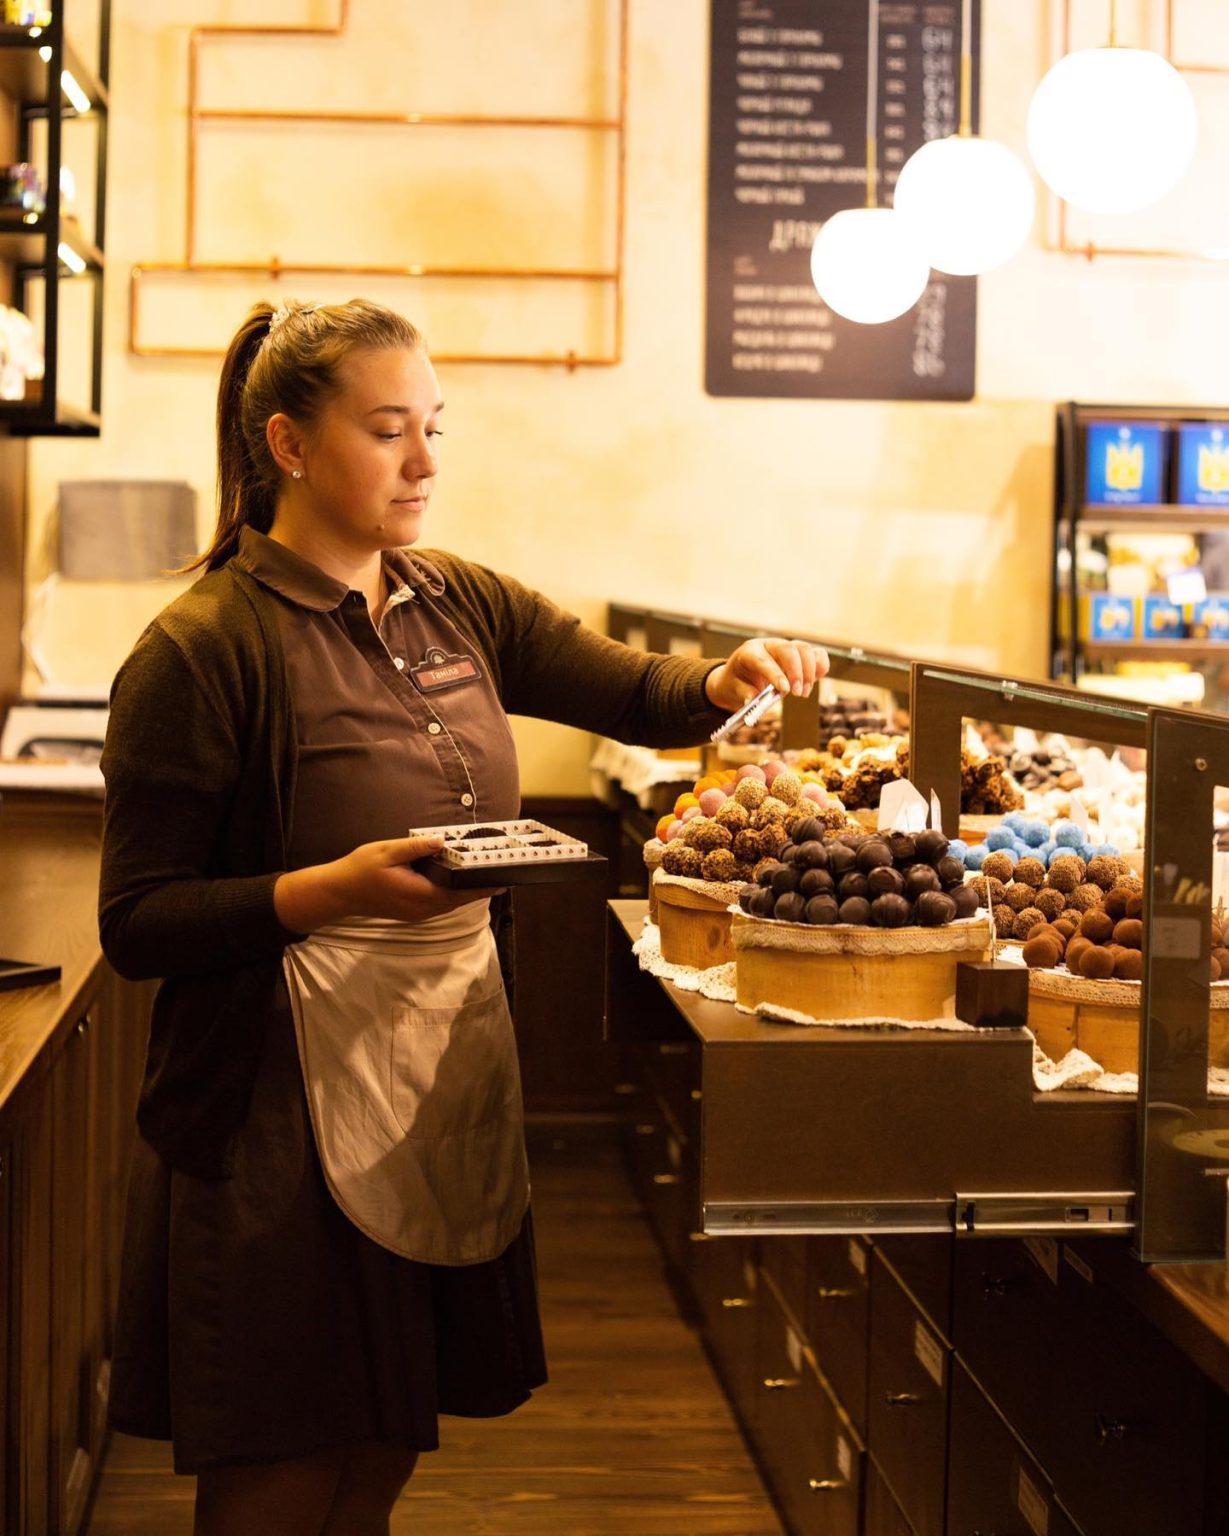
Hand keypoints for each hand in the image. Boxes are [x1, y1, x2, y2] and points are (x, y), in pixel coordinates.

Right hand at [274, 834, 504, 932]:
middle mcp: (423, 909)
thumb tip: (441, 840)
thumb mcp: (387, 851)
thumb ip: (416, 847)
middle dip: (481, 888)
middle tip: (503, 874)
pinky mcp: (414, 911)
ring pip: (451, 903)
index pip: (459, 892)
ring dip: (468, 891)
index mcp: (420, 894)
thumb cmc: (360, 870)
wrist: (338, 893)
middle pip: (460, 900)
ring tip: (488, 876)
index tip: (503, 879)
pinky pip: (441, 903)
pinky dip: (454, 893)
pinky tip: (460, 881)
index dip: (482, 886)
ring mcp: (418, 913)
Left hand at [704, 637, 828, 711]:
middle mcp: (769, 645)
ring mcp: (786, 647)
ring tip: (803, 693)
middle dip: (796, 672)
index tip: (785, 689)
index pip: (764, 660)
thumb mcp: (732, 690)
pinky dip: (821, 664)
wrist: (740, 677)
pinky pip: (816, 653)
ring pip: (804, 649)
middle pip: (788, 649)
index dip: (776, 674)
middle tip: (797, 694)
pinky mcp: (799, 654)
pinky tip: (817, 678)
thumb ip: (743, 693)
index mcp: (749, 652)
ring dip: (809, 671)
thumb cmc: (736, 683)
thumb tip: (752, 699)